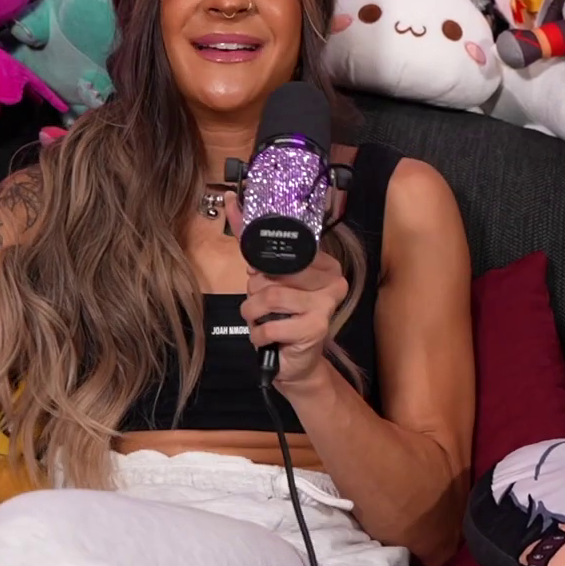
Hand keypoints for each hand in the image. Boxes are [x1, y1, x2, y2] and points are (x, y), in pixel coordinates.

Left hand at [229, 194, 349, 392]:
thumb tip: (232, 202)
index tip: (250, 263)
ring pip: (268, 297)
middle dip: (255, 293)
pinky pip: (269, 325)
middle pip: (272, 274)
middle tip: (264, 307)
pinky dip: (258, 335)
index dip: (260, 262)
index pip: (288, 248)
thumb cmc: (283, 319)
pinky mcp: (316, 327)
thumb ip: (254, 247)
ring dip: (253, 314)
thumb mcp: (267, 281)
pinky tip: (267, 339)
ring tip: (261, 322)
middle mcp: (332, 279)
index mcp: (325, 264)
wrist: (297, 363)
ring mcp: (326, 303)